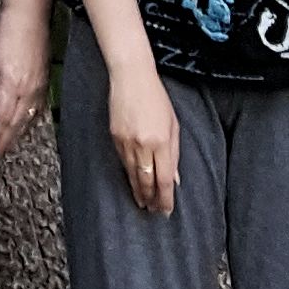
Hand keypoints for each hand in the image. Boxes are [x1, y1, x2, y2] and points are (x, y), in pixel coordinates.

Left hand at [0, 9, 49, 163]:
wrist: (29, 13)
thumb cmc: (6, 30)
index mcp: (13, 85)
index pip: (1, 120)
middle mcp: (29, 90)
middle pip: (15, 124)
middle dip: (3, 143)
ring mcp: (39, 87)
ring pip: (26, 119)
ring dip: (14, 135)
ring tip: (3, 147)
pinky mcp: (44, 82)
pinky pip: (35, 110)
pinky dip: (25, 122)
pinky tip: (20, 127)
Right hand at [108, 57, 182, 214]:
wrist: (131, 77)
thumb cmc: (156, 98)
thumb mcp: (173, 125)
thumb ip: (174, 154)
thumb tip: (174, 179)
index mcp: (161, 141)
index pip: (164, 180)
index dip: (165, 198)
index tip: (166, 210)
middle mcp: (142, 145)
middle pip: (146, 181)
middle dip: (151, 199)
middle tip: (154, 211)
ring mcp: (125, 142)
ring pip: (132, 175)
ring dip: (138, 191)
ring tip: (143, 202)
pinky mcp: (114, 137)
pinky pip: (123, 162)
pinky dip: (129, 174)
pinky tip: (133, 181)